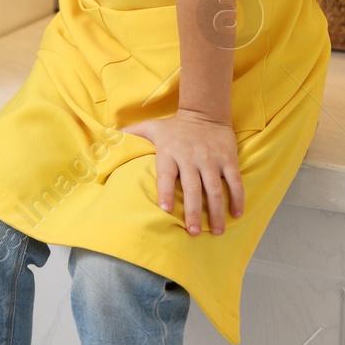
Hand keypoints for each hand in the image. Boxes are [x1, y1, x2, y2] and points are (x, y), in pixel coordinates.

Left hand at [123, 111, 243, 235]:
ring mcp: (210, 160)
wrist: (204, 112)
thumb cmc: (174, 126)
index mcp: (169, 152)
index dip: (165, 192)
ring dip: (216, 211)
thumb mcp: (151, 127)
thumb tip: (107, 135)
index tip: (165, 210)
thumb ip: (131, 134)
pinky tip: (237, 214)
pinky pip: (234, 182)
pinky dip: (237, 198)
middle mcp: (190, 158)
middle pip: (192, 188)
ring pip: (214, 189)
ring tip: (216, 231)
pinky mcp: (228, 160)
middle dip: (192, 211)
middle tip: (192, 232)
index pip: (166, 175)